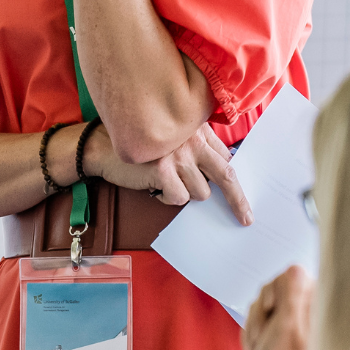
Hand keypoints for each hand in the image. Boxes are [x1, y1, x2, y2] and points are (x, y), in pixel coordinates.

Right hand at [89, 124, 251, 220]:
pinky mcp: (163, 169)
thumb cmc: (142, 147)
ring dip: (185, 193)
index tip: (243, 196)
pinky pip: (179, 198)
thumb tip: (224, 173)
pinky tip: (155, 187)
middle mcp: (191, 139)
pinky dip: (168, 198)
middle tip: (245, 218)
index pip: (227, 157)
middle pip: (226, 174)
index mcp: (197, 130)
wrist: (103, 146)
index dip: (235, 178)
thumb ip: (198, 150)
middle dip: (238, 200)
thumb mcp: (174, 140)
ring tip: (167, 182)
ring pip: (201, 192)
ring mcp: (178, 154)